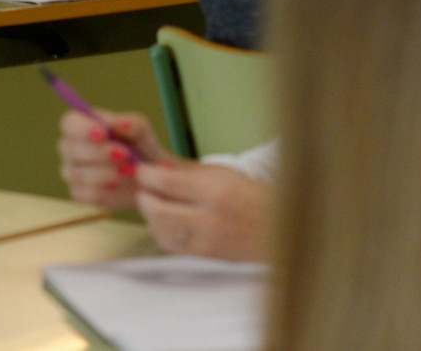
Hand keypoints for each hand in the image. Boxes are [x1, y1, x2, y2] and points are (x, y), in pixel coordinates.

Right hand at [57, 109, 168, 208]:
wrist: (147, 177)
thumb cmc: (139, 146)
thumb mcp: (141, 131)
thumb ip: (131, 124)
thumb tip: (118, 124)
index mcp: (80, 125)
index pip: (69, 123)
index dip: (82, 128)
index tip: (103, 134)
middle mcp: (70, 147)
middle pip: (70, 149)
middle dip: (99, 153)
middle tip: (124, 155)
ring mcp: (72, 173)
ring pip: (79, 174)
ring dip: (108, 173)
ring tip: (130, 172)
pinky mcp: (79, 195)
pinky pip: (88, 194)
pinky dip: (108, 191)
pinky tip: (121, 185)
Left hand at [134, 161, 271, 261]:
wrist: (278, 229)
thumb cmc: (248, 195)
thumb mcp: (220, 173)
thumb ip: (185, 172)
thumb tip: (153, 165)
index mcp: (214, 190)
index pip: (166, 182)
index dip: (146, 176)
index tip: (141, 171)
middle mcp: (210, 218)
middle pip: (158, 210)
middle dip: (144, 197)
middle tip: (144, 189)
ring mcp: (207, 241)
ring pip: (161, 231)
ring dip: (150, 216)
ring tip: (153, 204)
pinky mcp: (206, 256)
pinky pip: (172, 246)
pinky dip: (161, 232)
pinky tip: (164, 222)